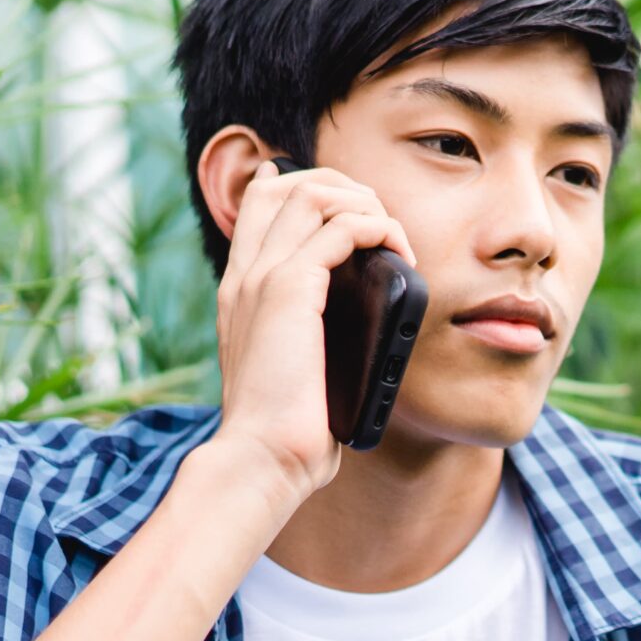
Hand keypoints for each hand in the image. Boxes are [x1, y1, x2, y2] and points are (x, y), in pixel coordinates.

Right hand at [210, 159, 417, 502]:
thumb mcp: (295, 369)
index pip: (258, 203)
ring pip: (314, 194)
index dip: (301, 183)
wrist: (262, 457)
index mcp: (241, 289)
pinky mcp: (290, 289)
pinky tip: (399, 259)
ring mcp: (264, 277)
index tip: (345, 197)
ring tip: (395, 242)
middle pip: (287, 184)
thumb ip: (312, 338)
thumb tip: (355, 331)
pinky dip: (379, 230)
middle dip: (345, 187)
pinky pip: (342, 227)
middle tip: (383, 224)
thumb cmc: (287, 429)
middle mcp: (247, 274)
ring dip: (366, 205)